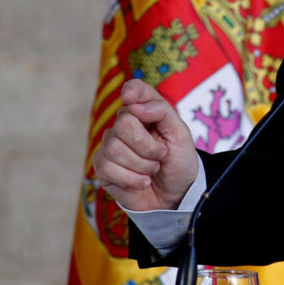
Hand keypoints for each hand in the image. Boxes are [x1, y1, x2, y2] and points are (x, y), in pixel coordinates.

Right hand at [92, 79, 198, 210]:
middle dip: (147, 145)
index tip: (129, 98)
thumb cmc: (179, 161)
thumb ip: (161, 112)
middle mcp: (125, 124)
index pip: (135, 90)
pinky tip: (143, 181)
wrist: (176, 194)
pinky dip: (132, 179)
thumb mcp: (180, 135)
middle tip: (161, 155)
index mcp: (147, 111)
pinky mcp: (103, 168)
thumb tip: (134, 105)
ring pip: (114, 148)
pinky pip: (108, 168)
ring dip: (142, 164)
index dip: (132, 91)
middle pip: (123, 123)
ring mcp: (111, 146)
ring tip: (153, 169)